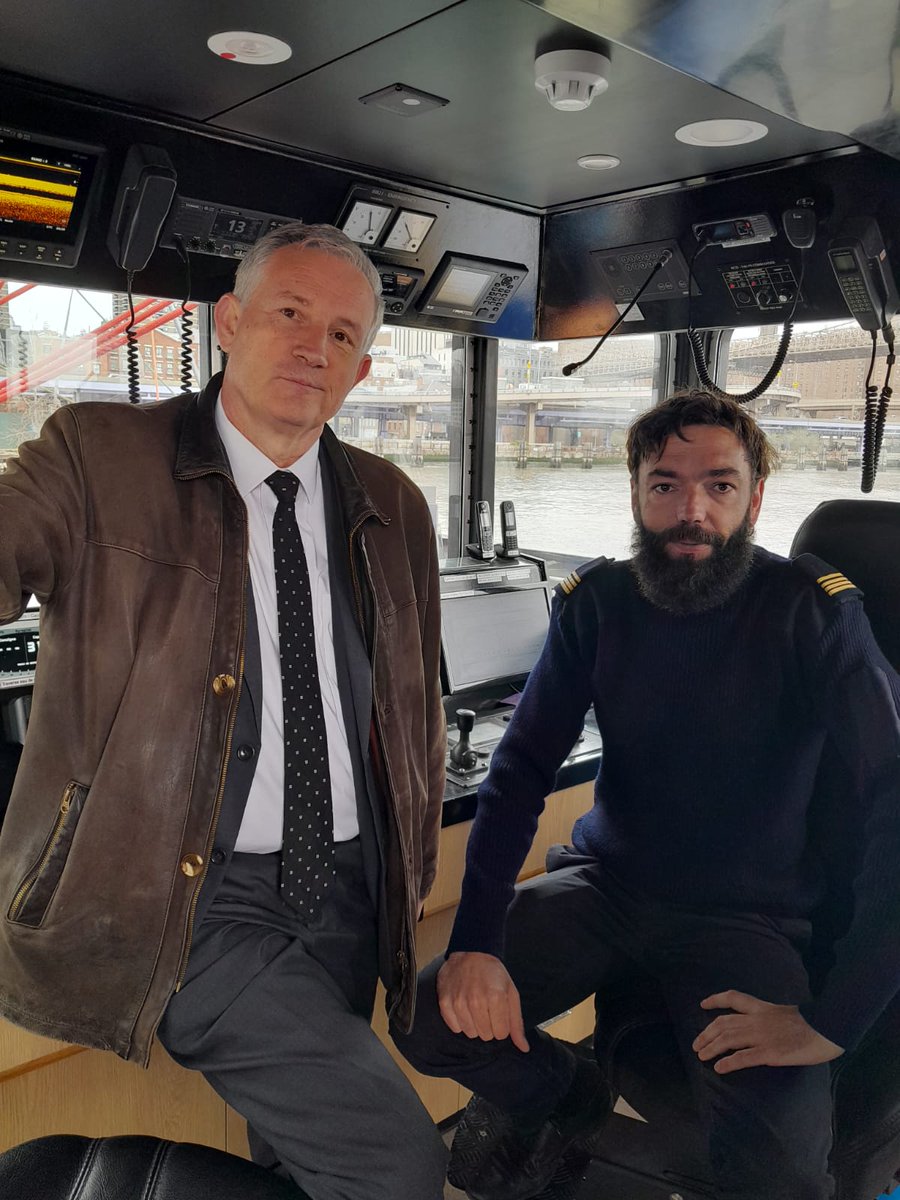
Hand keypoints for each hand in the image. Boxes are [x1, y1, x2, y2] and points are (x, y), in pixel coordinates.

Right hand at [437, 952, 529, 1052]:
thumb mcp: (511, 993)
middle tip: (487, 1008)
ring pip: (470, 1033)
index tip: (499, 1012)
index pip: (501, 1034)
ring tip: (476, 1006)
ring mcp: (458, 1002)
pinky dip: (461, 1021)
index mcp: (496, 998)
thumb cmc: (493, 974)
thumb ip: (516, 1023)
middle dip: (489, 1025)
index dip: (502, 1025)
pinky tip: (464, 1007)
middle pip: (486, 1036)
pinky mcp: (445, 1003)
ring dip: (475, 1024)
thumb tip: (524, 1048)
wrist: (470, 952)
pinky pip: (455, 1028)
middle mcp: (476, 1001)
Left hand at [693, 989, 843, 1073]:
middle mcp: (757, 1019)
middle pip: (724, 1023)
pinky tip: (719, 1068)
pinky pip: (743, 1057)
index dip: (716, 1000)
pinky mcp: (769, 1053)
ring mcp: (762, 1036)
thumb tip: (766, 1027)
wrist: (828, 1027)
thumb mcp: (787, 1013)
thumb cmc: (814, 1023)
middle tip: (697, 1043)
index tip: (703, 1004)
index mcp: (763, 1007)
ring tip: (702, 1056)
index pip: (733, 998)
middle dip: (706, 1033)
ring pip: (728, 1039)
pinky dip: (728, 1062)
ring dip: (712, 1047)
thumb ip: (772, 1019)